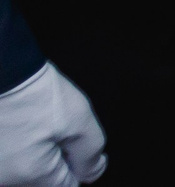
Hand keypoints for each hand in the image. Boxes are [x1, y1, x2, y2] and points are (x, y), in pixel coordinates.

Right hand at [0, 63, 105, 186]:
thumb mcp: (79, 119)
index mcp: (31, 174)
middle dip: (56, 157)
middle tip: (54, 127)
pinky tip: (22, 124)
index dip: (77, 165)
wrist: (2, 71)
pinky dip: (18, 146)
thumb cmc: (33, 93)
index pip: (66, 186)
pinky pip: (9, 159)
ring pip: (26, 169)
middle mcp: (5, 177)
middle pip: (43, 179)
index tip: (74, 144)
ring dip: (36, 151)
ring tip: (35, 123)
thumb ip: (90, 153)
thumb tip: (92, 172)